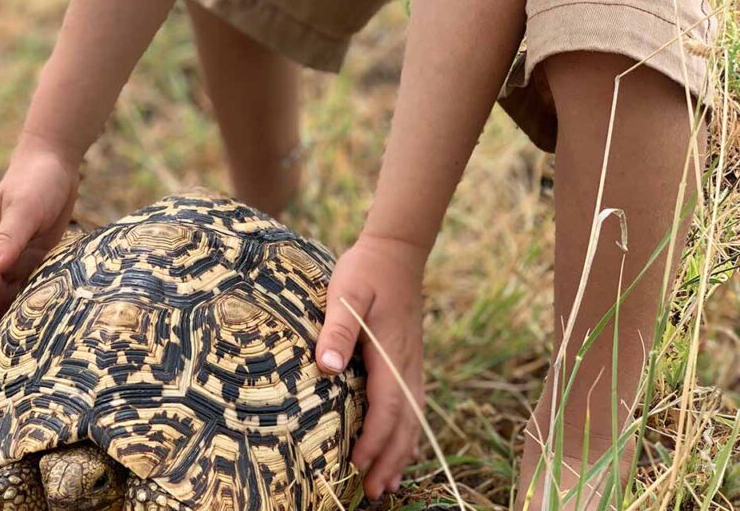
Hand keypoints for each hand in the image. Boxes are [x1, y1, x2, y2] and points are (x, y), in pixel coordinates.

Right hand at [0, 140, 78, 359]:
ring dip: (18, 326)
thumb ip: (7, 240)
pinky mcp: (42, 256)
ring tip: (25, 360)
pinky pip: (38, 288)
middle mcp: (3, 260)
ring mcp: (22, 259)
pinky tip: (50, 327)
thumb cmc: (35, 181)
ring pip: (17, 300)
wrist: (53, 157)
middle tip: (2, 374)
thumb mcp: (23, 210)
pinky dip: (39, 308)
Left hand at [315, 234, 427, 499]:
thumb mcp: (345, 295)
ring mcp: (412, 363)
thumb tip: (325, 369)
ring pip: (414, 417)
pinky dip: (407, 431)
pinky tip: (398, 445)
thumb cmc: (365, 272)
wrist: (395, 251)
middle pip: (406, 422)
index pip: (388, 407)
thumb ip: (336, 331)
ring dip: (402, 451)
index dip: (375, 441)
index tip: (357, 465)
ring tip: (388, 482)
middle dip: (391, 459)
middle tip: (375, 492)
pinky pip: (413, 404)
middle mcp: (407, 365)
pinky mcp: (408, 359)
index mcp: (391, 354)